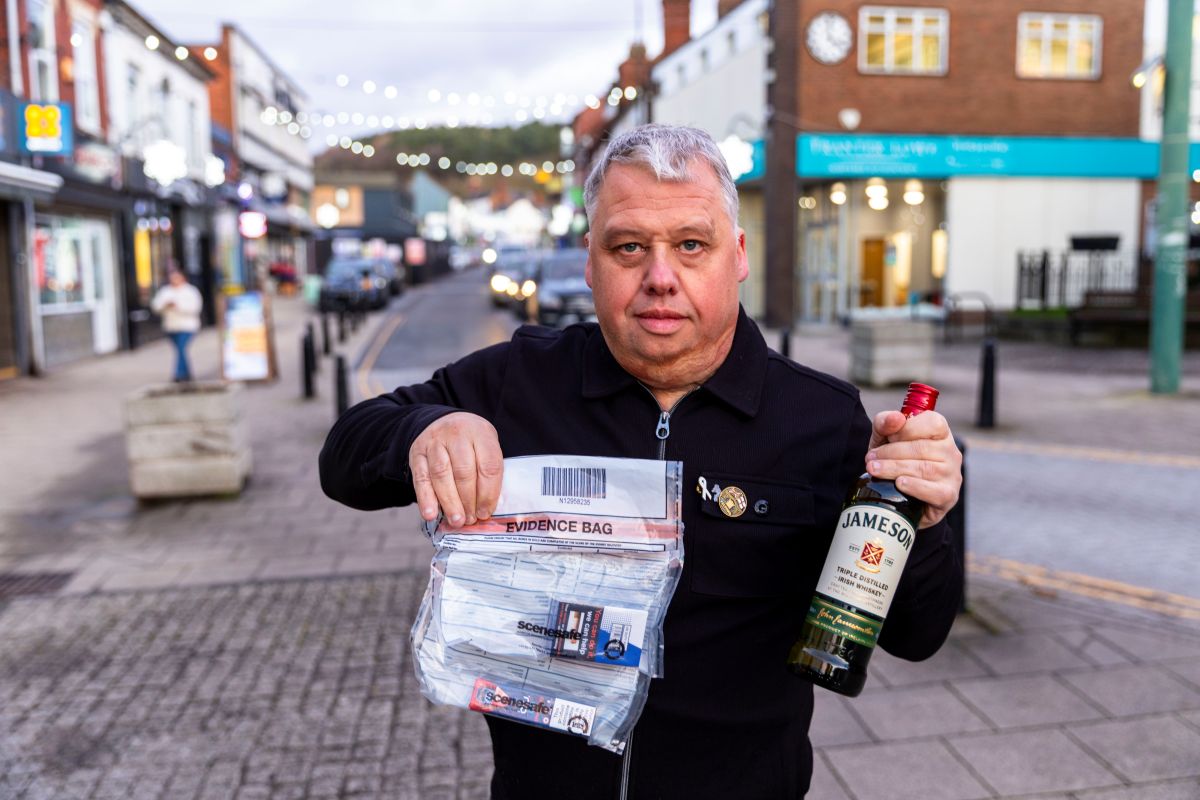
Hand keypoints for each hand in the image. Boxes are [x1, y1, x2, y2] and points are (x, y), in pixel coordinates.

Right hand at [408, 412, 503, 525]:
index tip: (486, 512)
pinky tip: (431, 514)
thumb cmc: (470, 440)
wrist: (442, 421)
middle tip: (470, 520)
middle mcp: (457, 434)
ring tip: (456, 521)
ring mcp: (434, 442)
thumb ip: (488, 471)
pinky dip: (426, 498)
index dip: (489, 493)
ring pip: (441, 475)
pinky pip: (421, 478)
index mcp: (481, 432)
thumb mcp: (486, 445)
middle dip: (468, 501)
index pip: (489, 466)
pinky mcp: (417, 452)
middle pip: (464, 471)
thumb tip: (486, 507)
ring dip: (449, 502)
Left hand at [864, 410, 961, 528]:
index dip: (908, 429)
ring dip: (894, 468)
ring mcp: (952, 474)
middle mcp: (951, 452)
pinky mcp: (948, 495)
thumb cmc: (894, 459)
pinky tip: (899, 484)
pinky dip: (914, 487)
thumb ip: (885, 423)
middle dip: (891, 452)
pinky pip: (935, 491)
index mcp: (940, 433)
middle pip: (923, 448)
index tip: (889, 437)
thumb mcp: (884, 438)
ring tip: (874, 470)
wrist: (897, 494)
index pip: (933, 423)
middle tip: (870, 459)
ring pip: (924, 469)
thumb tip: (896, 418)